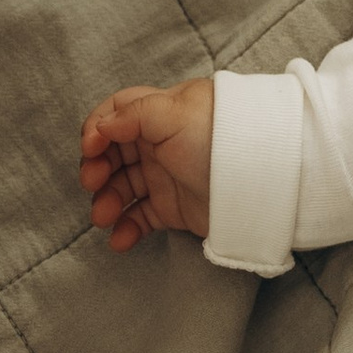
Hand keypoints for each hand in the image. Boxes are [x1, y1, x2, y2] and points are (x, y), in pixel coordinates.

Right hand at [80, 79, 214, 249]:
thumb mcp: (175, 112)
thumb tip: (102, 125)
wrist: (261, 177)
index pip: (116, 114)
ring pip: (122, 188)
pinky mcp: (174, 208)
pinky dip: (126, 229)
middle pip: (112, 154)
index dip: (97, 129)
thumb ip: (133, 113)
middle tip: (94, 183)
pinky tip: (120, 239)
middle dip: (97, 168)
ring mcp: (166, 176)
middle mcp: (160, 143)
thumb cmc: (221, 134)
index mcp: (160, 113)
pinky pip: (141, 218)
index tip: (91, 147)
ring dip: (107, 202)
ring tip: (104, 217)